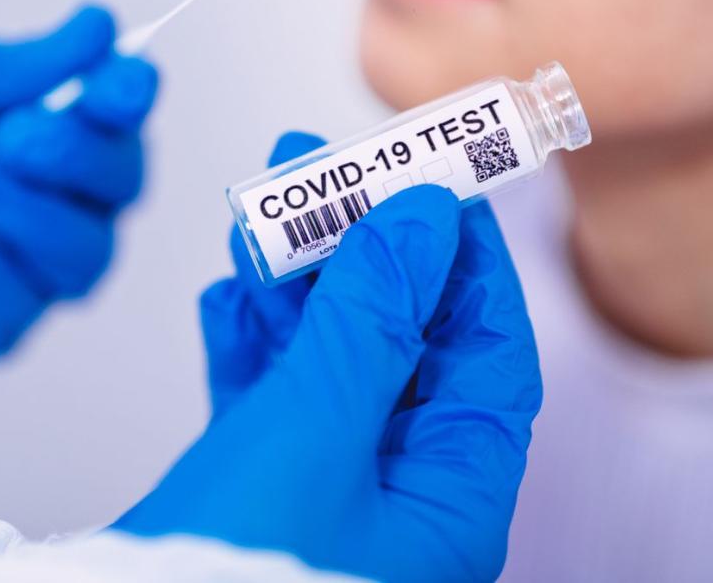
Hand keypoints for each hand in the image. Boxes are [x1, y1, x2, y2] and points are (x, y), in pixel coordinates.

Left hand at [0, 6, 158, 364]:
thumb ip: (25, 64)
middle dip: (73, 158)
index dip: (130, 100)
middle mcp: (75, 206)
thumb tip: (101, 24)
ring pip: (80, 257)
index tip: (122, 78)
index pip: (127, 118)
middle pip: (121, 190)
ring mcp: (38, 273)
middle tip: (12, 133)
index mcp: (74, 133)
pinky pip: (14, 307)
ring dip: (23, 211)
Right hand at [118, 134, 541, 582]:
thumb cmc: (231, 578)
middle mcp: (395, 495)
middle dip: (359, 253)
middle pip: (399, 342)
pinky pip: (269, 397)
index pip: (485, 350)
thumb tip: (422, 219)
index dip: (464, 259)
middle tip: (320, 172)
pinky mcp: (257, 490)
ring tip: (258, 214)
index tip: (433, 183)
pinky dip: (250, 342)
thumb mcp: (315, 427)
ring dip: (294, 285)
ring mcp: (323, 491)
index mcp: (447, 497)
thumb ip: (372, 317)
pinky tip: (227, 297)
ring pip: (325, 360)